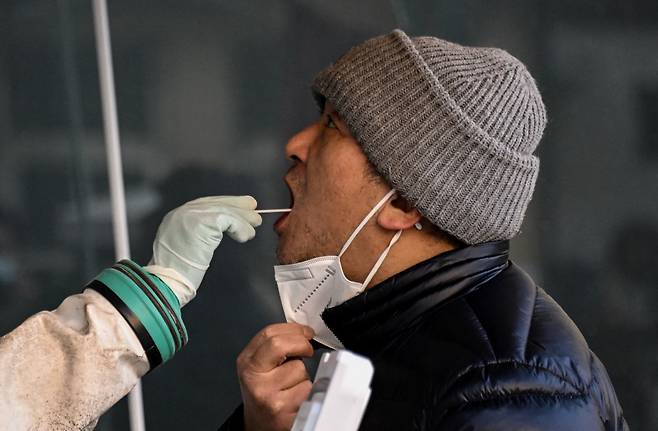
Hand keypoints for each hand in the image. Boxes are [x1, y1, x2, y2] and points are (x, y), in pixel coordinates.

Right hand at [147, 196, 261, 305]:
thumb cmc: (177, 273)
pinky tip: (245, 236)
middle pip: (216, 203)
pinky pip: (229, 219)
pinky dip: (240, 227)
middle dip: (236, 206)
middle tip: (253, 209)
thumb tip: (224, 227)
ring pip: (225, 210)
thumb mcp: (186, 246)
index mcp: (177, 217)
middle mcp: (182, 212)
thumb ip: (199, 233)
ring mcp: (191, 215)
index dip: (225, 204)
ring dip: (243, 218)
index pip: (206, 204)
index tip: (240, 207)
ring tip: (254, 225)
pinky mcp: (202, 222)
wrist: (167, 281)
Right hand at [237, 323, 314, 430]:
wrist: (260, 425)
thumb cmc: (264, 394)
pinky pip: (306, 388)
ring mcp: (265, 392)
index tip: (305, 332)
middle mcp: (252, 376)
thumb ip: (274, 348)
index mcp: (247, 361)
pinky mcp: (281, 407)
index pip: (269, 333)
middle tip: (307, 349)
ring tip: (294, 383)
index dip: (293, 329)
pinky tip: (297, 396)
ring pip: (299, 369)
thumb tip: (301, 332)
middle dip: (301, 343)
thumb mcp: (260, 367)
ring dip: (304, 374)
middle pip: (280, 345)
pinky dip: (308, 390)